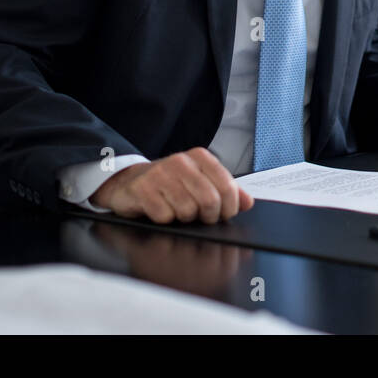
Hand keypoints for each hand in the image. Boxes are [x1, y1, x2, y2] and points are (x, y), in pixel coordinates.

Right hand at [90, 147, 253, 223]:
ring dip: (184, 218)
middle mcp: (180, 162)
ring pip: (187, 210)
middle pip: (210, 200)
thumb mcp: (200, 181)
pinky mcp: (142, 190)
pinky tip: (159, 210)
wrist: (130, 182)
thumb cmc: (169, 183)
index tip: (225, 214)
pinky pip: (165, 217)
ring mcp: (160, 174)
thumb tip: (248, 202)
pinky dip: (165, 219)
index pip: (227, 185)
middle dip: (208, 216)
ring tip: (177, 210)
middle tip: (200, 217)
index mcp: (200, 157)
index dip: (230, 207)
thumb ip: (226, 190)